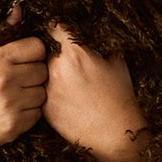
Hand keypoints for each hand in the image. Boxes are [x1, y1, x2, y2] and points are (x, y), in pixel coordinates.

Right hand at [0, 1, 47, 156]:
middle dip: (33, 75)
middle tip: (18, 81)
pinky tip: (13, 111)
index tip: (24, 60)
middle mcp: (5, 80)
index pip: (37, 47)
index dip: (33, 53)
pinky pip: (36, 114)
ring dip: (32, 95)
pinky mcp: (14, 125)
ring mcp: (11, 104)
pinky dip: (28, 114)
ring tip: (15, 97)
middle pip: (42, 71)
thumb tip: (19, 9)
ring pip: (41, 93)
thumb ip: (1, 35)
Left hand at [40, 20, 150, 161]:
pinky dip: (50, 95)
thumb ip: (98, 49)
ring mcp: (48, 91)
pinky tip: (66, 100)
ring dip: (49, 76)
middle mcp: (57, 69)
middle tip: (65, 63)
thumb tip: (89, 44)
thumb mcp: (116, 63)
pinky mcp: (45, 109)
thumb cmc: (119, 98)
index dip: (57, 28)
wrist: (114, 133)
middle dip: (53, 55)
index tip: (56, 30)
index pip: (55, 28)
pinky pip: (42, 95)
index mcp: (75, 53)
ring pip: (41, 75)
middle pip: (45, 53)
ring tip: (67, 85)